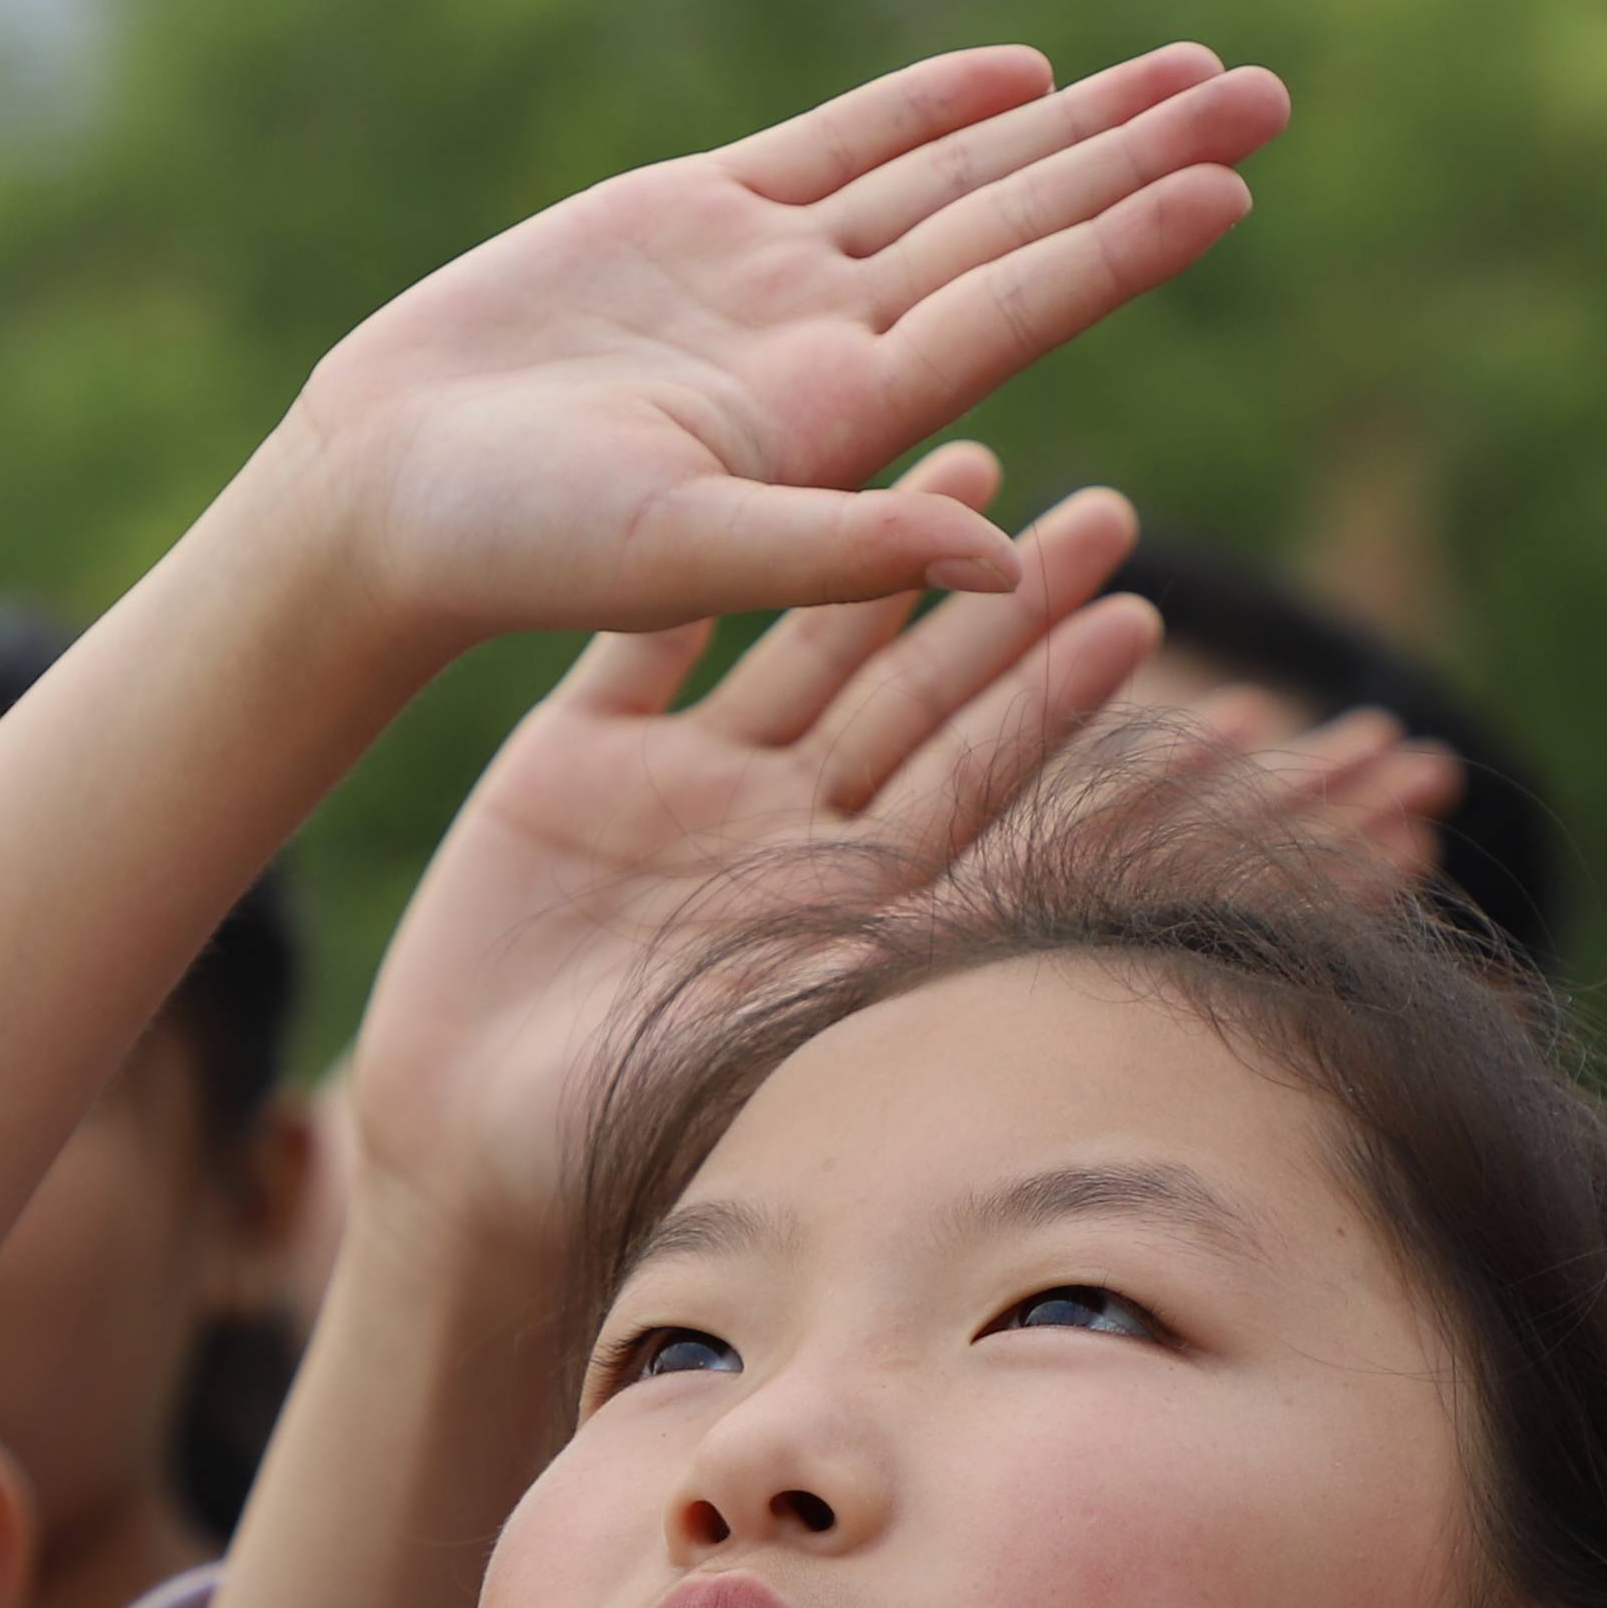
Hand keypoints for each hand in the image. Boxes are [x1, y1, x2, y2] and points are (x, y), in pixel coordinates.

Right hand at [265, 43, 1285, 652]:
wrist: (383, 496)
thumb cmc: (515, 550)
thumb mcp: (684, 555)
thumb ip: (839, 547)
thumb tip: (1000, 556)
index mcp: (847, 421)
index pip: (1020, 309)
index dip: (1125, 242)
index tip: (1231, 184)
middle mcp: (831, 344)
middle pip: (1019, 228)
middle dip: (1141, 157)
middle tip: (1267, 90)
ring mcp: (769, 279)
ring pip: (951, 179)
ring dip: (1068, 126)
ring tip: (1189, 70)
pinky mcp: (694, 223)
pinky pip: (840, 149)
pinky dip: (927, 108)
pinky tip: (1020, 75)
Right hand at [346, 447, 1145, 1242]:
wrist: (468, 1151)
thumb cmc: (638, 1132)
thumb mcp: (793, 1037)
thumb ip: (905, 959)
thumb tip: (1069, 925)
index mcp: (844, 910)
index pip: (976, 788)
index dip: (1053, 703)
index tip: (1138, 619)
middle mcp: (777, 836)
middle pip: (914, 701)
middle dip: (1007, 607)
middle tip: (1107, 516)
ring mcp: (678, 789)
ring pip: (805, 645)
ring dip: (881, 556)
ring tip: (976, 456)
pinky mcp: (571, 761)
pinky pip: (642, 644)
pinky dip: (698, 572)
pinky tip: (770, 479)